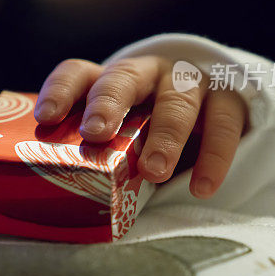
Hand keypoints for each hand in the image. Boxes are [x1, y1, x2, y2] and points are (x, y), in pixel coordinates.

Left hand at [34, 56, 246, 197]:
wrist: (214, 111)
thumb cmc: (151, 130)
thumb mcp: (124, 135)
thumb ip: (101, 153)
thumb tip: (63, 201)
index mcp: (112, 80)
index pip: (79, 74)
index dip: (61, 91)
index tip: (47, 118)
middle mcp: (148, 74)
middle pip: (126, 77)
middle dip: (109, 103)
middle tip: (96, 133)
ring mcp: (189, 82)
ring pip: (177, 100)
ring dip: (165, 135)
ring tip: (153, 172)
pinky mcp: (228, 100)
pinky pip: (223, 123)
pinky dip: (214, 156)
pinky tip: (202, 188)